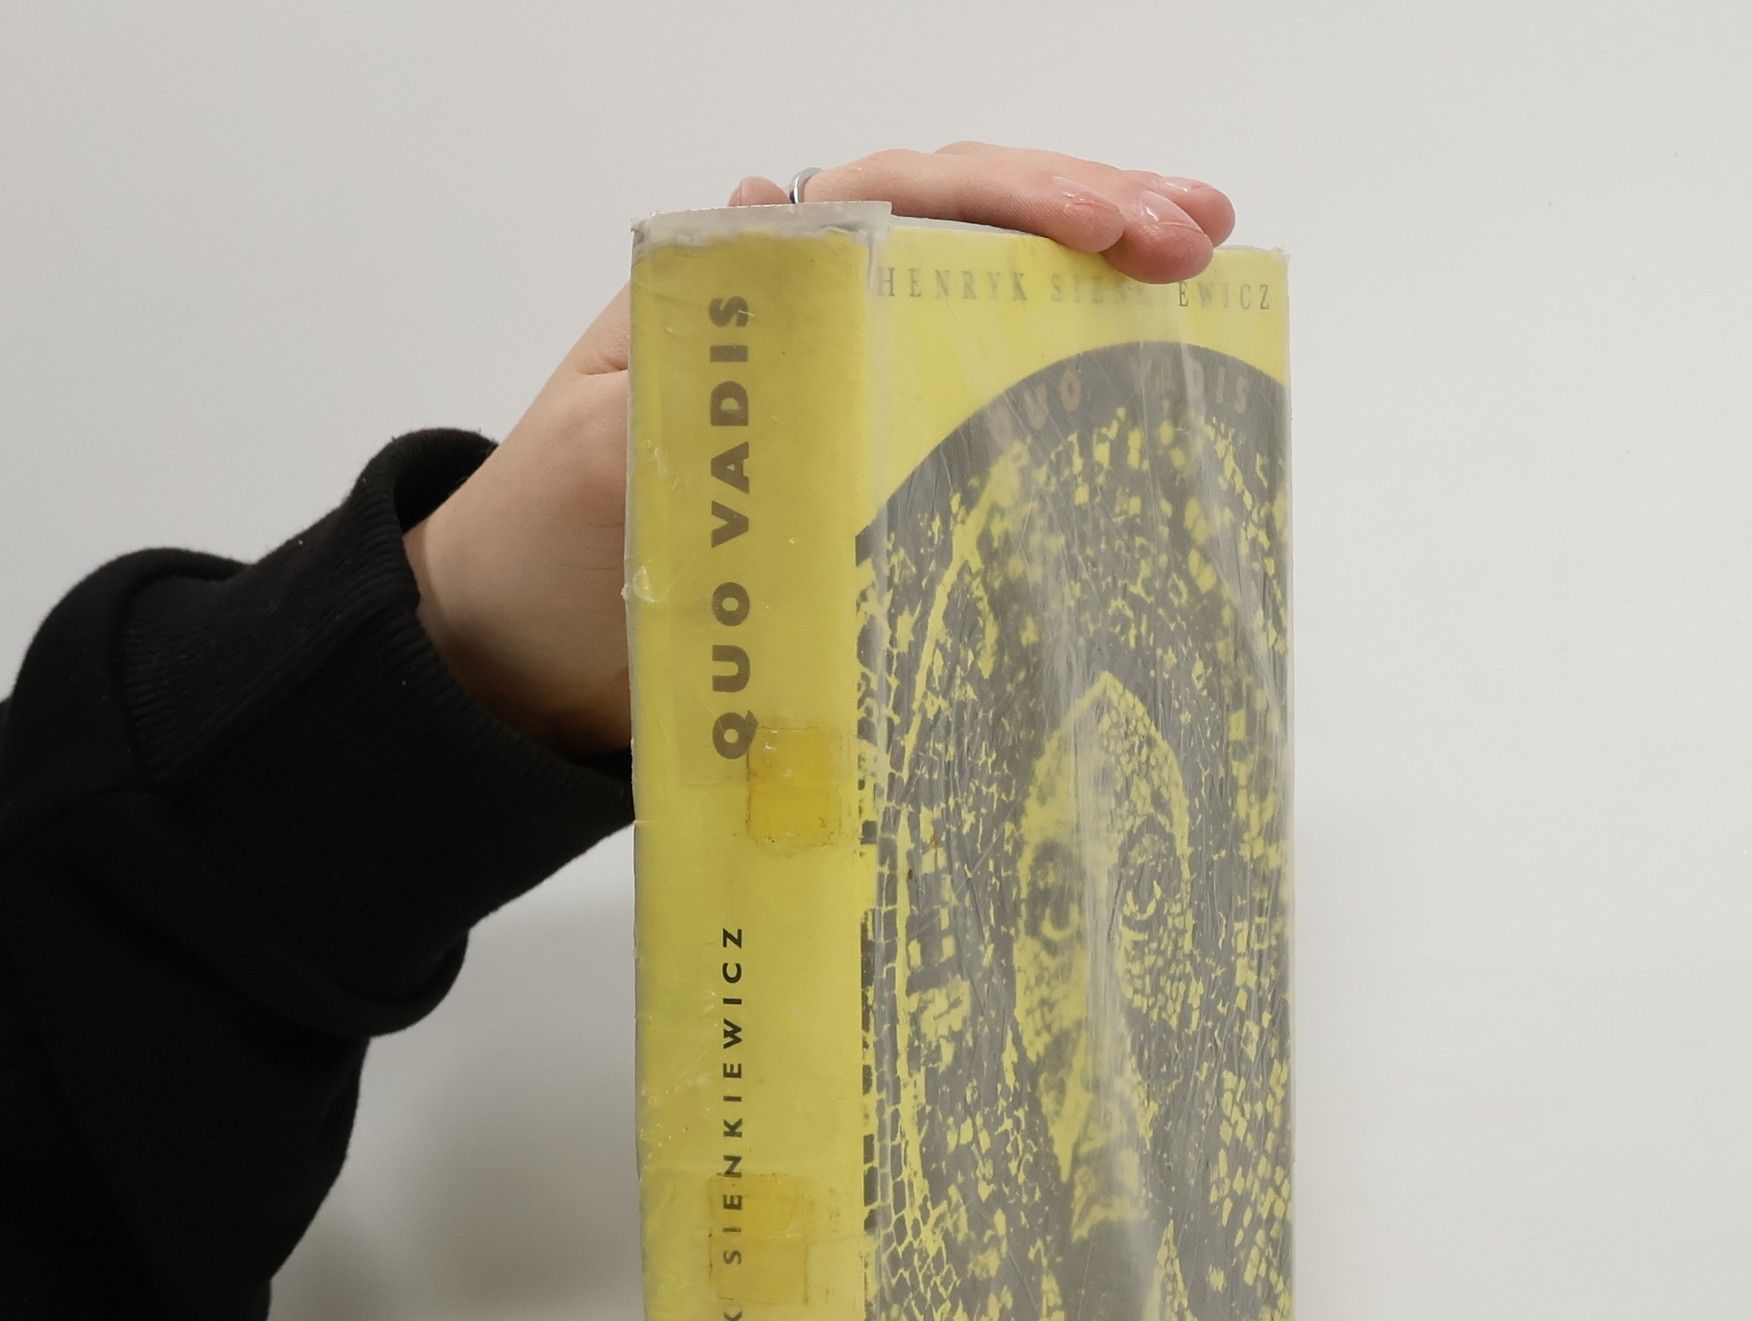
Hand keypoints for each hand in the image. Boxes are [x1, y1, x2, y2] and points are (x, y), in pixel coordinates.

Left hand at [404, 144, 1236, 755]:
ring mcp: (847, 396)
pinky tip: (1129, 401)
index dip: (1015, 200)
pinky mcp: (866, 480)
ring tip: (1200, 288)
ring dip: (1088, 294)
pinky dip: (1047, 404)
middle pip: (966, 232)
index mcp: (746, 286)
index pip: (900, 203)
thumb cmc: (543, 549)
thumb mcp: (600, 439)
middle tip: (1199, 237)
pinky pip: (965, 421)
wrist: (521, 661)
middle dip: (1087, 220)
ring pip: (980, 311)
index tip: (1122, 225)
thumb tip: (774, 198)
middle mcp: (810, 320)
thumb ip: (687, 343)